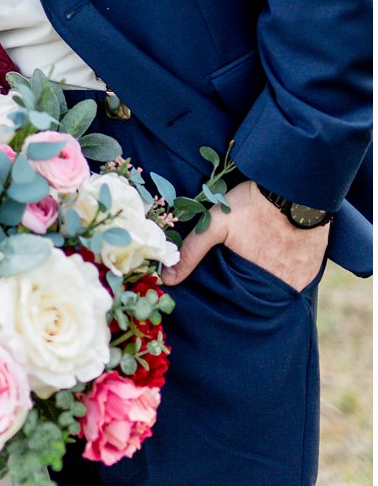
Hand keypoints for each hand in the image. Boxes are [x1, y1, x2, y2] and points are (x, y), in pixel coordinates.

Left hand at [165, 180, 327, 290]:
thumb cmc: (253, 205)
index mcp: (262, 281)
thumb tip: (168, 278)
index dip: (233, 291)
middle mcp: (287, 285)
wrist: (296, 186)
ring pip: (282, 285)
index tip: (226, 281)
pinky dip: (288, 269)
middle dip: (251, 287)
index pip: (243, 299)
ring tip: (259, 261)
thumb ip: (191, 252)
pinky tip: (277, 256)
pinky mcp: (317, 264)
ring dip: (271, 278)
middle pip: (264, 294)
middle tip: (243, 267)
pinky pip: (300, 275)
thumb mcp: (214, 225)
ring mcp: (305, 276)